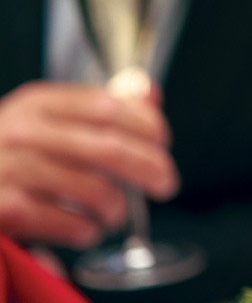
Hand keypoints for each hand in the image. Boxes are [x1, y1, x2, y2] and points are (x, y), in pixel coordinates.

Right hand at [0, 81, 177, 247]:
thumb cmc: (12, 152)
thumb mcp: (48, 119)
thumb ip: (97, 107)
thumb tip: (150, 92)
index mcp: (38, 103)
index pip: (109, 107)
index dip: (146, 125)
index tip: (163, 141)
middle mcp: (21, 131)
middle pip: (108, 148)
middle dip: (148, 168)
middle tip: (166, 183)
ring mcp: (8, 169)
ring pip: (89, 187)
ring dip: (115, 205)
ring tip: (117, 213)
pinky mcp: (2, 208)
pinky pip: (62, 220)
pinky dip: (84, 229)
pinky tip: (87, 230)